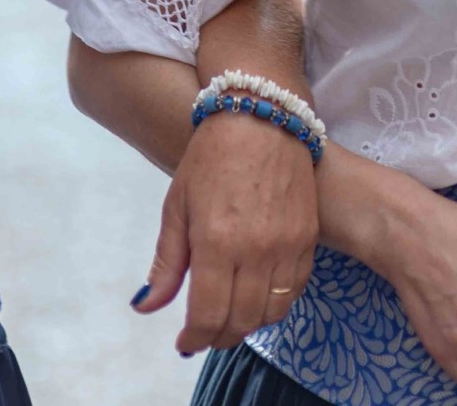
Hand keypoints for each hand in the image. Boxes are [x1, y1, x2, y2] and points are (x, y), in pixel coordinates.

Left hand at [131, 112, 317, 353]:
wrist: (262, 115)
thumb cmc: (211, 156)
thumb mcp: (178, 205)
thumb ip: (166, 262)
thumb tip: (147, 306)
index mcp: (217, 242)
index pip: (208, 317)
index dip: (194, 339)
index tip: (185, 342)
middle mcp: (256, 249)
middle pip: (241, 321)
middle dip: (219, 336)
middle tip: (206, 332)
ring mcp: (288, 243)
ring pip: (272, 312)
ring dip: (249, 323)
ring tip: (232, 315)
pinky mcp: (309, 234)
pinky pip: (296, 288)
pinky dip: (278, 303)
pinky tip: (261, 293)